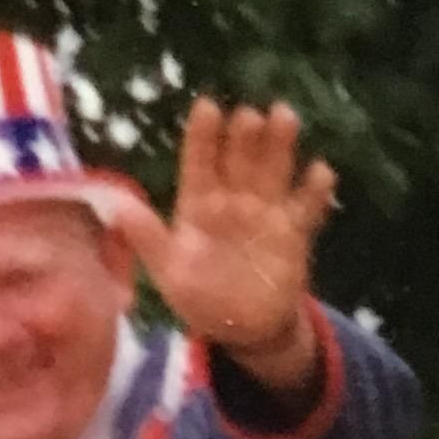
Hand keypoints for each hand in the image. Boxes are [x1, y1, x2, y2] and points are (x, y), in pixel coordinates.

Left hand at [121, 101, 336, 377]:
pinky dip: (314, 190)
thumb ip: (149, 239)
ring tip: (283, 116)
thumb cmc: (200, 298)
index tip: (206, 107)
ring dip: (279, 145)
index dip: (202, 137)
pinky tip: (320, 172)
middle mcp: (234, 200)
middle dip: (244, 135)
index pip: (199, 163)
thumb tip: (118, 207)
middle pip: (240, 159)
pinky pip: (306, 207)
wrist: (243, 331)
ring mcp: (266, 213)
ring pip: (273, 171)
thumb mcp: (168, 272)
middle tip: (248, 114)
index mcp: (198, 205)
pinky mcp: (294, 233)